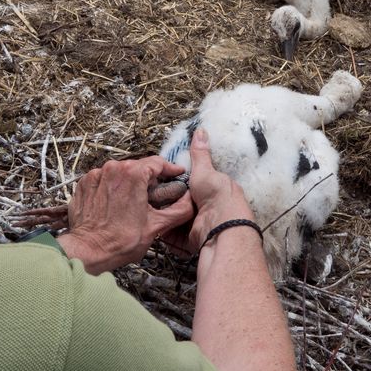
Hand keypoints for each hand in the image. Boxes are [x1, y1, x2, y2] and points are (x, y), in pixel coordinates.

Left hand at [58, 156, 193, 273]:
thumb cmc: (119, 241)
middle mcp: (113, 169)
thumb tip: (190, 201)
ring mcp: (96, 175)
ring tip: (133, 202)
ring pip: (120, 172)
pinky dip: (111, 188)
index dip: (169, 169)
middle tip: (155, 193)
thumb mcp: (157, 226)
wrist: (88, 251)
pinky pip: (103, 179)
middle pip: (138, 166)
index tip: (175, 174)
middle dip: (149, 178)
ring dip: (129, 183)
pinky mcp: (84, 184)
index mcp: (133, 174)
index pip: (157, 162)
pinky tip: (115, 204)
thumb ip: (179, 210)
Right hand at [160, 129, 255, 254]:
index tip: (166, 179)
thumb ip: (200, 154)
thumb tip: (201, 130)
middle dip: (170, 200)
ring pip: (177, 219)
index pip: (196, 183)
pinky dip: (166, 233)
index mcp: (216, 189)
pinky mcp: (192, 241)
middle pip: (184, 202)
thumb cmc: (217, 196)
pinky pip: (175, 237)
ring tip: (150, 209)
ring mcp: (201, 224)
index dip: (181, 182)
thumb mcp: (206, 171)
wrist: (220, 229)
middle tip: (154, 195)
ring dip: (166, 216)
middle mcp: (210, 208)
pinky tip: (156, 225)